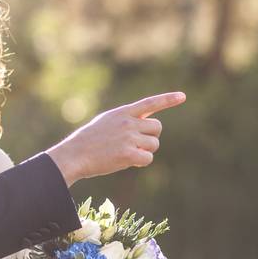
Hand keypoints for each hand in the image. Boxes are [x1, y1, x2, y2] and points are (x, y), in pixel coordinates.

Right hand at [46, 92, 185, 185]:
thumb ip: (126, 120)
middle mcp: (128, 122)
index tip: (183, 96)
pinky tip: (128, 162)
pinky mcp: (128, 154)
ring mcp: (129, 138)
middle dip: (151, 137)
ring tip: (128, 153)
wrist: (74, 154)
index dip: (168, 99)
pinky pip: (147, 158)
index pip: (150, 103)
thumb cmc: (88, 141)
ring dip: (146, 151)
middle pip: (157, 128)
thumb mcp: (106, 121)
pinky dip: (141, 162)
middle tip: (137, 144)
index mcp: (123, 112)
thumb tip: (146, 125)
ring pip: (154, 144)